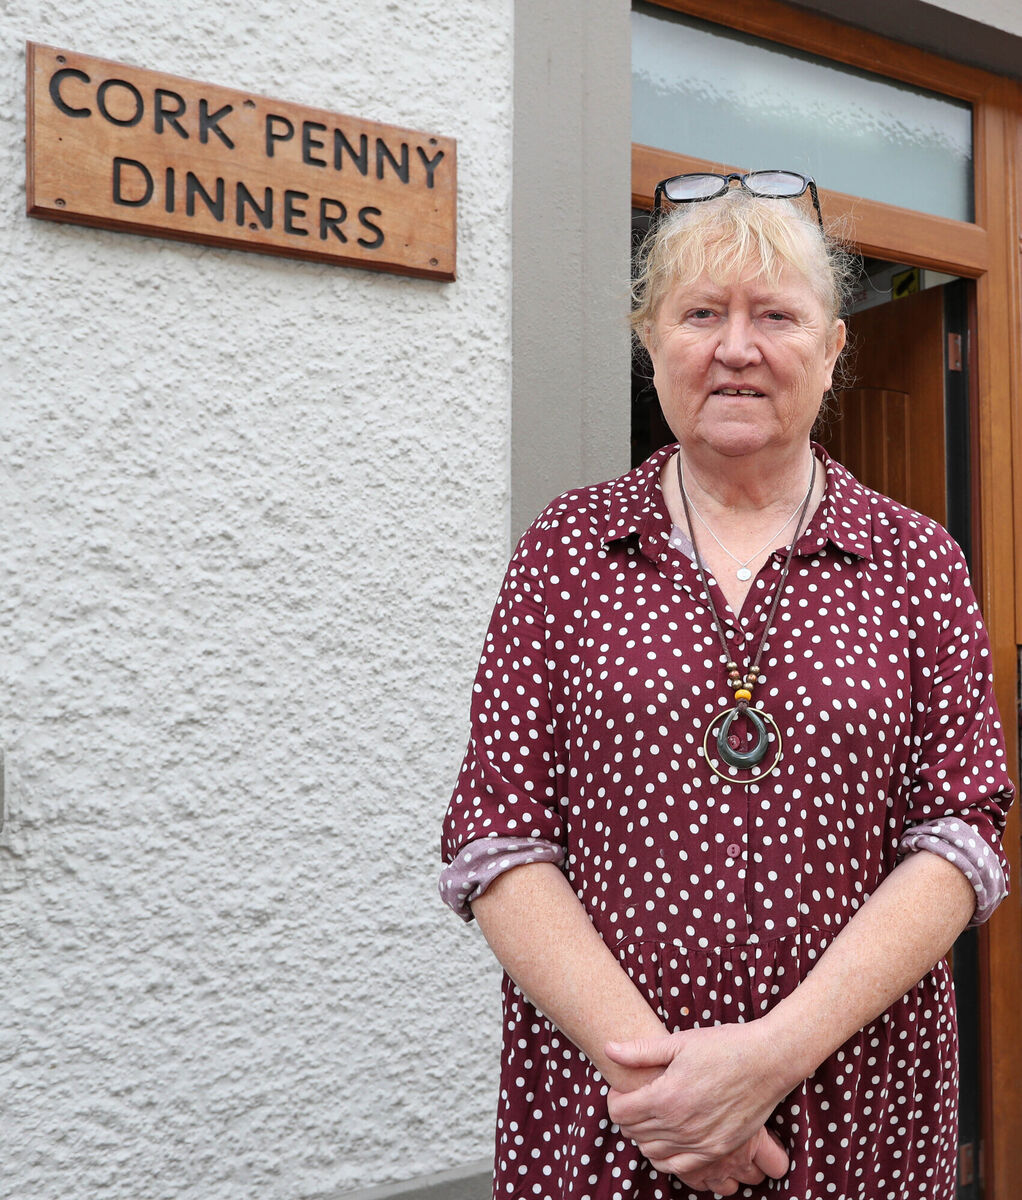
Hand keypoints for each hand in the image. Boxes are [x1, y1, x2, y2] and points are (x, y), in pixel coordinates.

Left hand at [605, 1024, 790, 1186]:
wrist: (767, 1061)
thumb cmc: (723, 1046)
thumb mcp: (679, 1042)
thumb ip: (640, 1051)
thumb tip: (608, 1049)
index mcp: (666, 1096)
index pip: (619, 1112)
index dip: (614, 1099)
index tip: (622, 1088)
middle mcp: (680, 1125)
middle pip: (633, 1133)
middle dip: (627, 1116)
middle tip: (635, 1099)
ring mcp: (700, 1143)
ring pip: (652, 1152)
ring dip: (644, 1137)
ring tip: (651, 1116)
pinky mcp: (717, 1151)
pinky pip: (679, 1168)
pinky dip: (666, 1157)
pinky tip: (668, 1139)